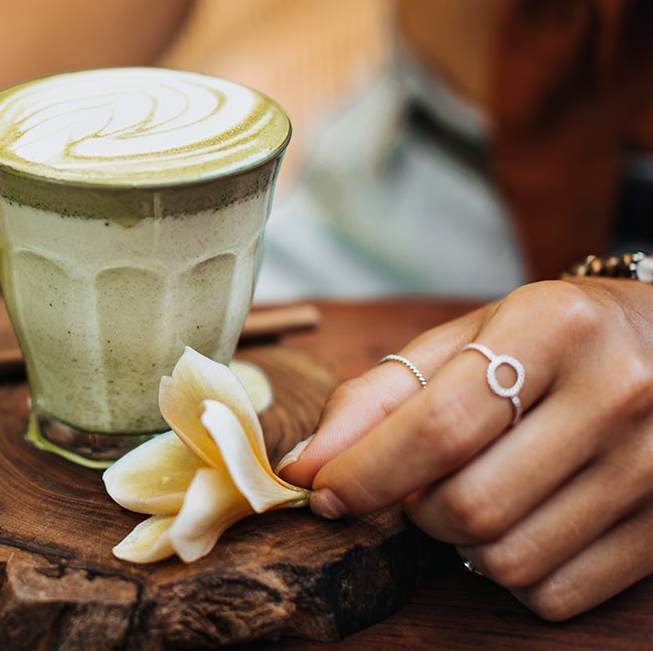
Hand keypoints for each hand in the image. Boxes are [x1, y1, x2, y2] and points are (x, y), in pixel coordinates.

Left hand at [278, 279, 652, 619]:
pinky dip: (516, 577)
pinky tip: (522, 526)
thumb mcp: (466, 338)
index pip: (438, 427)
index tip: (322, 491)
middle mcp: (616, 392)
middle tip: (418, 485)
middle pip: (469, 505)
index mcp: (554, 327)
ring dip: (462, 547)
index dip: (364, 473)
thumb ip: (378, 398)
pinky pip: (558, 593)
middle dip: (415, 510)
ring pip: (510, 559)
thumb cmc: (551, 343)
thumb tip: (304, 466)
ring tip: (473, 497)